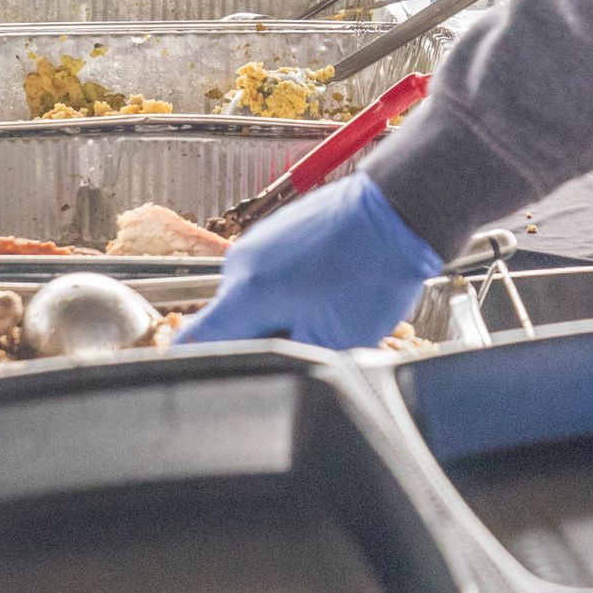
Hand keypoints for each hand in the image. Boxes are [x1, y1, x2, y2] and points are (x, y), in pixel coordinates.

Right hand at [174, 176, 442, 349]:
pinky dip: (294, 288)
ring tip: (326, 309)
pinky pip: (273, 274)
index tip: (226, 378)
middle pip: (231, 322)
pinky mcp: (280, 232)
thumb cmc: (372, 272)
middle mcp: (242, 264)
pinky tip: (330, 287)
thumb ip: (285, 361)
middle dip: (264, 339)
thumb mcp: (330, 339)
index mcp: (244, 294)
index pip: (195, 342)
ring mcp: (260, 242)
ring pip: (256, 298)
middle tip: (307, 341)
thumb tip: (262, 371)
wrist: (398, 214)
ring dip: (282, 313)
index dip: (210, 366)